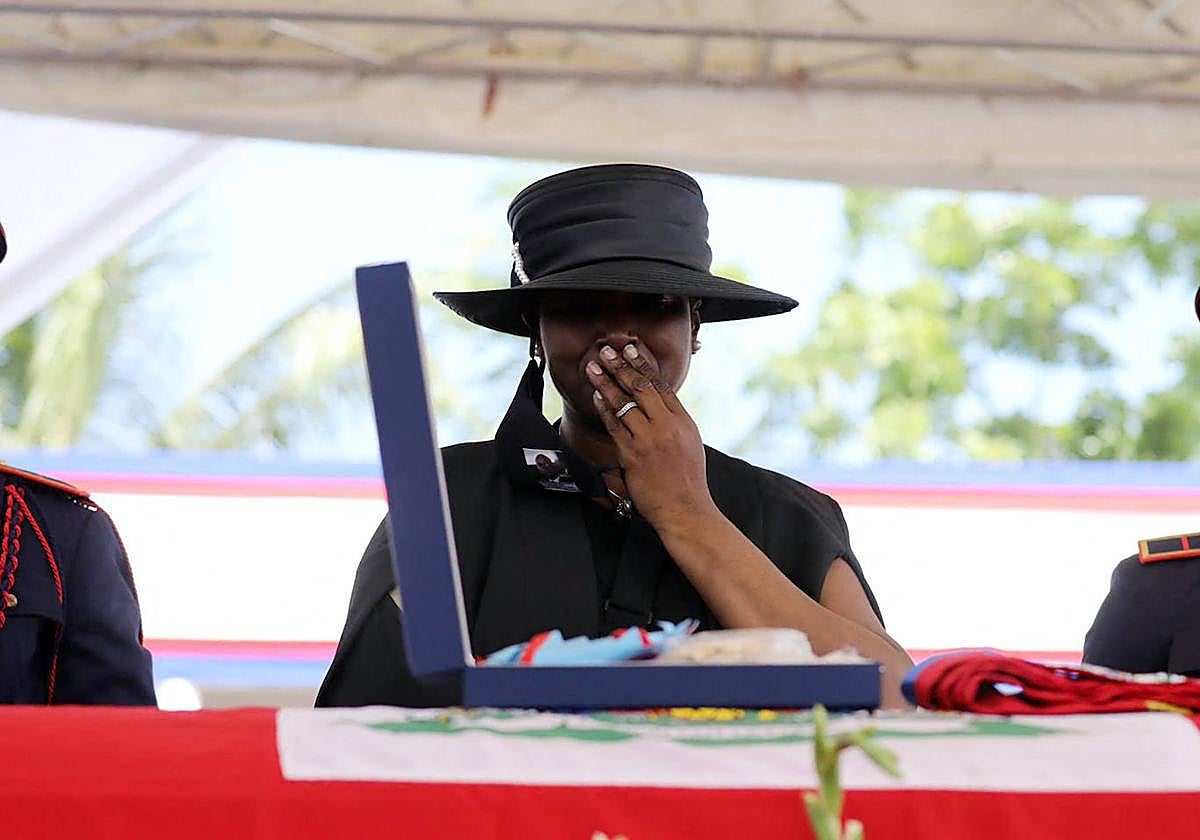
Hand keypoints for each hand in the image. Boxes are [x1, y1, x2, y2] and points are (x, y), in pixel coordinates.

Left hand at [586, 343, 718, 530]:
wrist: (686, 510)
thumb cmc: (687, 481)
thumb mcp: (689, 443)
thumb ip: (673, 422)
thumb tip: (656, 405)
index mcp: (683, 421)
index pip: (661, 385)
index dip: (643, 364)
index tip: (631, 349)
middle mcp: (667, 426)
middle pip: (641, 387)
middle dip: (621, 366)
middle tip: (606, 351)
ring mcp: (649, 439)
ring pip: (624, 403)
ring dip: (606, 382)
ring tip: (594, 367)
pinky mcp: (633, 454)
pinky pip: (615, 425)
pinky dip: (605, 408)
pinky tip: (597, 396)